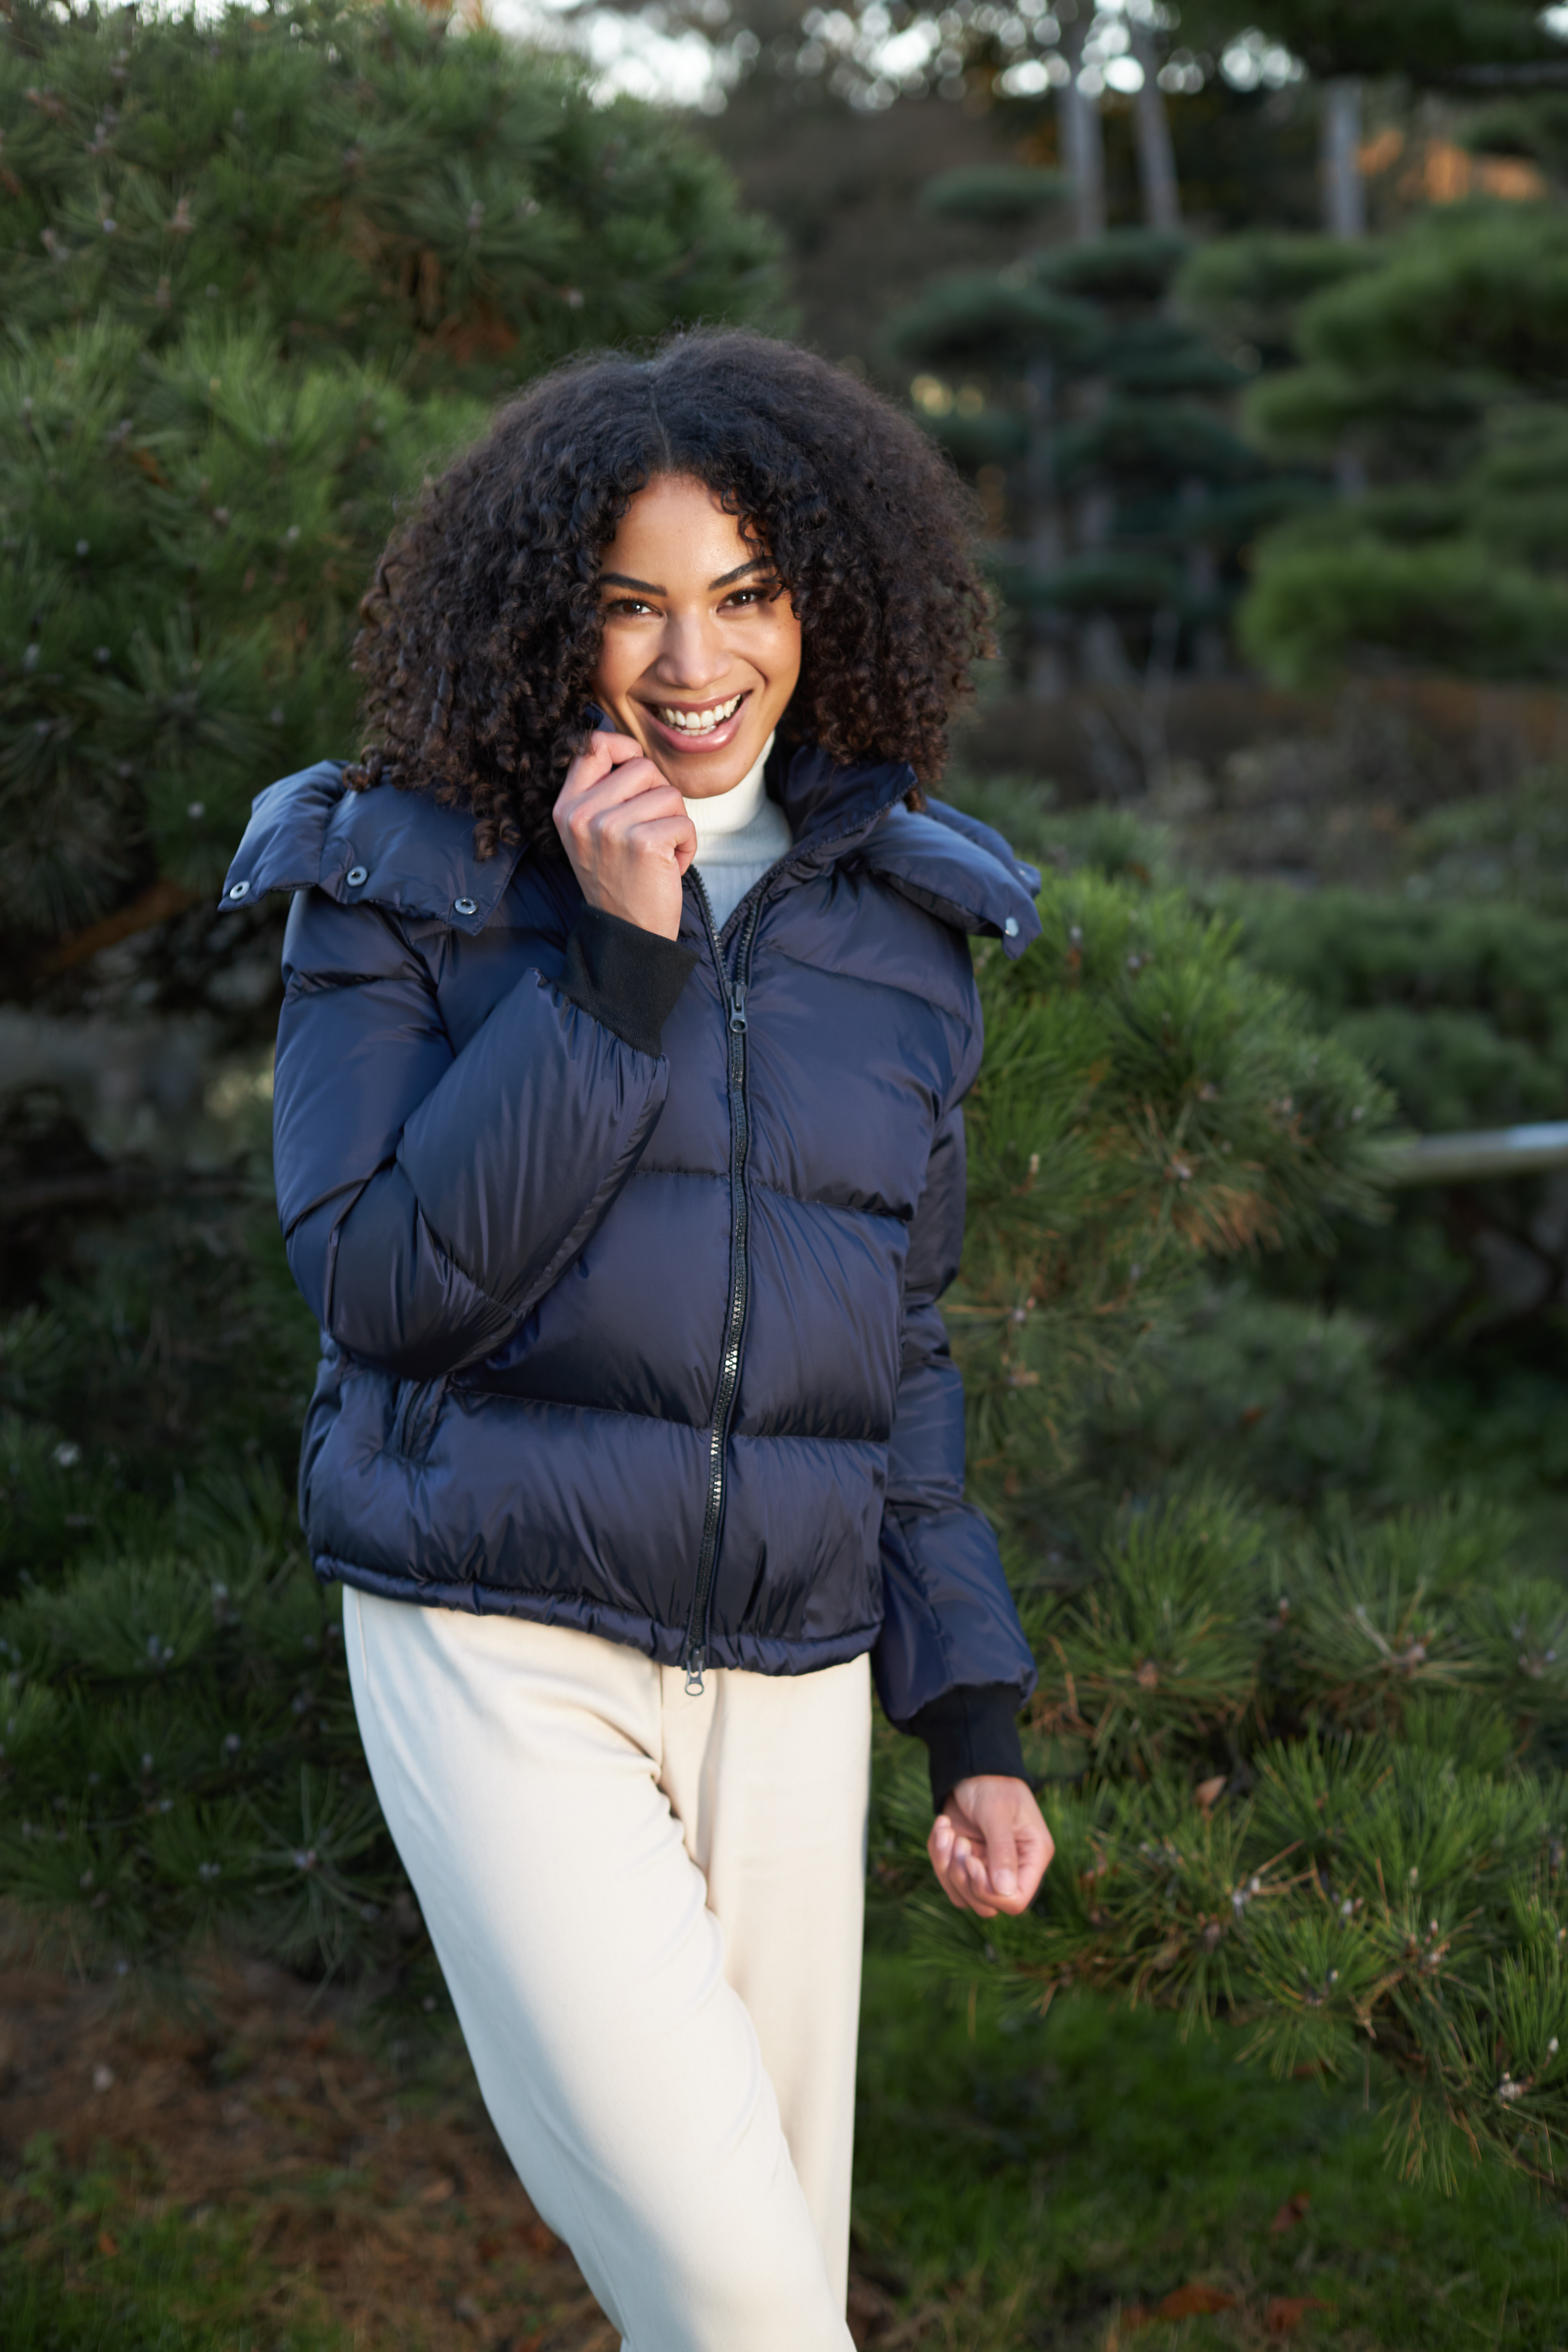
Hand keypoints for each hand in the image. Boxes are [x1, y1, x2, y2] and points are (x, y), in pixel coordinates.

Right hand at [553, 729, 696, 940]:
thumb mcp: (592, 834)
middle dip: (658, 796)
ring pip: (669, 793)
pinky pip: (685, 822)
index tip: (636, 771)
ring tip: (660, 853)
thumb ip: (602, 793)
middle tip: (651, 832)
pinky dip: (688, 845)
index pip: (593, 746)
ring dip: (676, 824)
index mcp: (567, 807)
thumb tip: (630, 750)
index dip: (624, 748)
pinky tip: (671, 867)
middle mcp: (582, 814)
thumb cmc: (620, 881)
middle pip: (642, 766)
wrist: (627, 934)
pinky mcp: (643, 843)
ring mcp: (610, 828)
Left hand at [927, 1776, 1053, 1918]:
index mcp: (1033, 1857)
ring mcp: (987, 1868)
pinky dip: (938, 1855)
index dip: (989, 1891)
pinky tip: (943, 1827)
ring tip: (947, 1831)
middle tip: (959, 1842)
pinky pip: (946, 1879)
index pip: (1016, 1900)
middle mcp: (1013, 1869)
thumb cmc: (992, 1784)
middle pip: (987, 1906)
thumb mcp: (997, 1813)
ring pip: (963, 1897)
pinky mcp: (966, 1862)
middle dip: (964, 1878)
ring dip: (946, 1866)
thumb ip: (1002, 1851)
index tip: (970, 1860)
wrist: (972, 1768)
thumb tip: (1006, 1892)